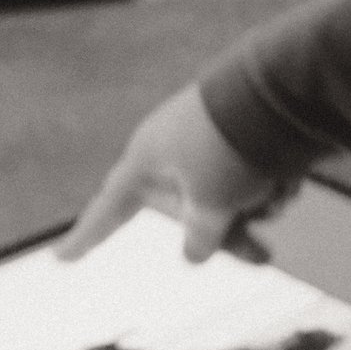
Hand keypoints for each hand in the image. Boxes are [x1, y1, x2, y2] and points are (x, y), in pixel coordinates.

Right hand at [55, 83, 299, 264]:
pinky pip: (252, 176)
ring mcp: (209, 139)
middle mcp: (172, 149)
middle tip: (264, 258)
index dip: (85, 238)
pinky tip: (290, 176)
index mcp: (145, 160)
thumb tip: (194, 254)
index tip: (59, 260)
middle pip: (189, 215)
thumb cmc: (229, 149)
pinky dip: (271, 183)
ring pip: (228, 198)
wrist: (278, 89)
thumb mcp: (211, 207)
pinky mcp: (245, 132)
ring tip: (277, 190)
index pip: (107, 209)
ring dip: (257, 205)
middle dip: (230, 235)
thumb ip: (200, 237)